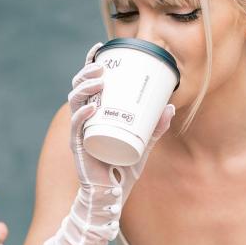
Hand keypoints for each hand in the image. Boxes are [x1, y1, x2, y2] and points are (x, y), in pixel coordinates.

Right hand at [68, 44, 174, 195]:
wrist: (110, 197)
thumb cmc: (122, 170)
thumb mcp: (144, 145)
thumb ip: (155, 128)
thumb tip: (170, 108)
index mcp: (95, 113)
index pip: (89, 83)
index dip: (90, 63)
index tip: (99, 47)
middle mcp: (84, 120)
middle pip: (79, 88)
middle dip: (87, 72)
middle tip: (101, 65)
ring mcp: (80, 133)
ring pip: (75, 103)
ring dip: (85, 88)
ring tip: (99, 81)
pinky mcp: (79, 148)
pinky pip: (77, 128)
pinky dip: (82, 117)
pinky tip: (90, 109)